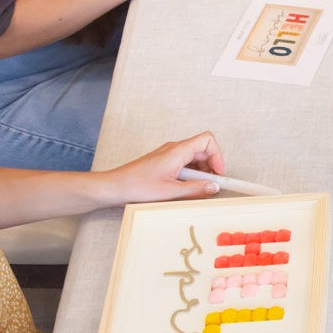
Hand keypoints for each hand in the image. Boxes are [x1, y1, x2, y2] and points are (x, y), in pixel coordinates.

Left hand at [102, 131, 225, 203]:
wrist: (114, 186)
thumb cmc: (136, 186)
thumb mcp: (170, 191)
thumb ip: (195, 189)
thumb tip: (213, 187)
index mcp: (177, 150)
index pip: (207, 140)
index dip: (218, 156)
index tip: (219, 174)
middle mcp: (174, 148)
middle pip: (204, 149)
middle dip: (211, 166)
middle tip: (211, 184)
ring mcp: (169, 154)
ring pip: (195, 157)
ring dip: (201, 172)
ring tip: (195, 188)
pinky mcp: (165, 161)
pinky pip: (185, 163)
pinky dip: (191, 174)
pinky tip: (184, 187)